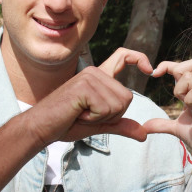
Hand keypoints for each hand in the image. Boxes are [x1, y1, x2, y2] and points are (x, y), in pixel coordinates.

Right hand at [30, 48, 154, 143]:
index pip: (122, 57)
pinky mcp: (84, 86)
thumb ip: (120, 124)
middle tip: (87, 115)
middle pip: (127, 98)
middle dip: (112, 116)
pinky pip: (106, 109)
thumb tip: (144, 134)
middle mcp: (95, 72)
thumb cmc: (65, 124)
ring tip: (81, 114)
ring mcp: (89, 77)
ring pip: (118, 104)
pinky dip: (94, 119)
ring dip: (102, 118)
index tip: (150, 70)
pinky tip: (77, 114)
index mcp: (98, 76)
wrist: (41, 128)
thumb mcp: (99, 125)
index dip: (139, 58)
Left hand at [144, 59, 191, 163]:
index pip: (183, 68)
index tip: (155, 74)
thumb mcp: (177, 129)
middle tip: (173, 92)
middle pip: (190, 64)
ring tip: (184, 104)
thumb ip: (161, 125)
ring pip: (190, 77)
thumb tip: (145, 127)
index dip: (167, 65)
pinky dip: (189, 99)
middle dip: (175, 71)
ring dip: (180, 89)